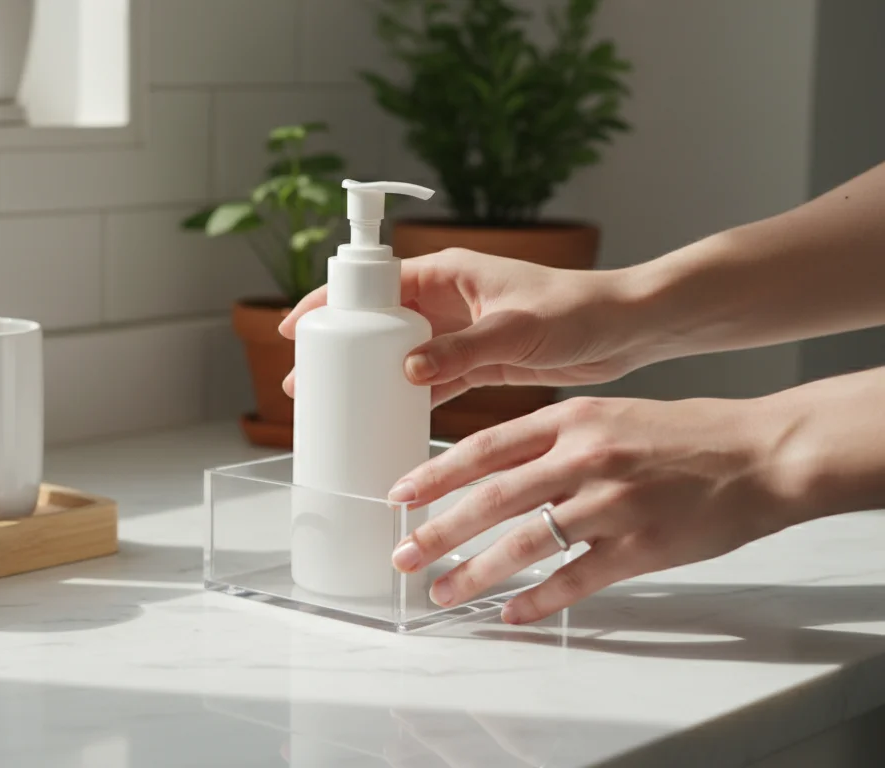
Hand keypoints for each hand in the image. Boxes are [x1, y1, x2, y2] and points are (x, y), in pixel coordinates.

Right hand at [279, 248, 656, 404]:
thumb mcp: (514, 329)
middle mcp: (446, 300)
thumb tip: (408, 370)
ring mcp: (459, 332)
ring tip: (335, 404)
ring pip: (398, 354)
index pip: (371, 283)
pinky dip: (408, 398)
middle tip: (305, 381)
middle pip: (376, 322)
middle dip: (340, 348)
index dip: (330, 304)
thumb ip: (460, 350)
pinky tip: (387, 417)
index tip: (298, 329)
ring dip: (369, 377)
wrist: (628, 329)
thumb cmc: (579, 309)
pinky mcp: (478, 361)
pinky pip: (430, 380)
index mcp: (447, 272)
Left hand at [387, 396, 793, 623]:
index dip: (436, 473)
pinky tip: (510, 614)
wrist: (762, 452)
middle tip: (404, 556)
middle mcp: (585, 457)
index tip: (399, 495)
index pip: (485, 447)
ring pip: (525, 544)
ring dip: (476, 574)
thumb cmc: (685, 434)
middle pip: (492, 498)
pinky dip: (537, 601)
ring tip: (444, 592)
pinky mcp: (642, 546)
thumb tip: (492, 469)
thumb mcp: (608, 415)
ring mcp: (613, 503)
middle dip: (439, 531)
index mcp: (572, 419)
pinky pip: (575, 580)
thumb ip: (552, 439)